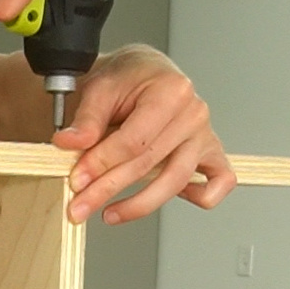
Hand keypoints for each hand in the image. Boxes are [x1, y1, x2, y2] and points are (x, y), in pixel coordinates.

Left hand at [55, 45, 236, 224]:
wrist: (141, 74)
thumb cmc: (125, 79)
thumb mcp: (98, 89)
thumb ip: (86, 119)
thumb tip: (69, 143)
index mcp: (171, 91)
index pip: (134, 140)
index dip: (101, 164)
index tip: (77, 180)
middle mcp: (193, 113)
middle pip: (149, 164)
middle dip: (108, 189)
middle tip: (79, 206)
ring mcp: (204, 135)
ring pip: (175, 181)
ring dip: (139, 205)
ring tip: (108, 214)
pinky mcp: (210, 152)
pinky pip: (220, 180)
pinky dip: (202, 195)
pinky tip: (168, 198)